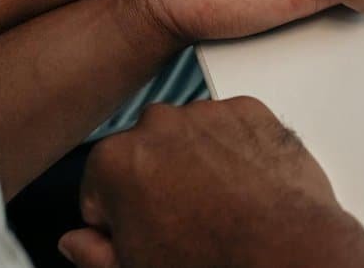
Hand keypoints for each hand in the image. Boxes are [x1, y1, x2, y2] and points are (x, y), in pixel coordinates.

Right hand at [58, 99, 363, 267]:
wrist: (285, 254)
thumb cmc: (216, 263)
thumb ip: (94, 253)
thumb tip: (78, 242)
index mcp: (115, 160)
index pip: (100, 187)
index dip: (120, 218)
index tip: (142, 231)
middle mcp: (157, 124)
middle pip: (146, 153)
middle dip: (158, 181)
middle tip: (186, 221)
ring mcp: (206, 113)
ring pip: (190, 136)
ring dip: (198, 161)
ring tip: (221, 206)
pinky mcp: (250, 110)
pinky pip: (232, 127)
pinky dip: (237, 149)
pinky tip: (245, 186)